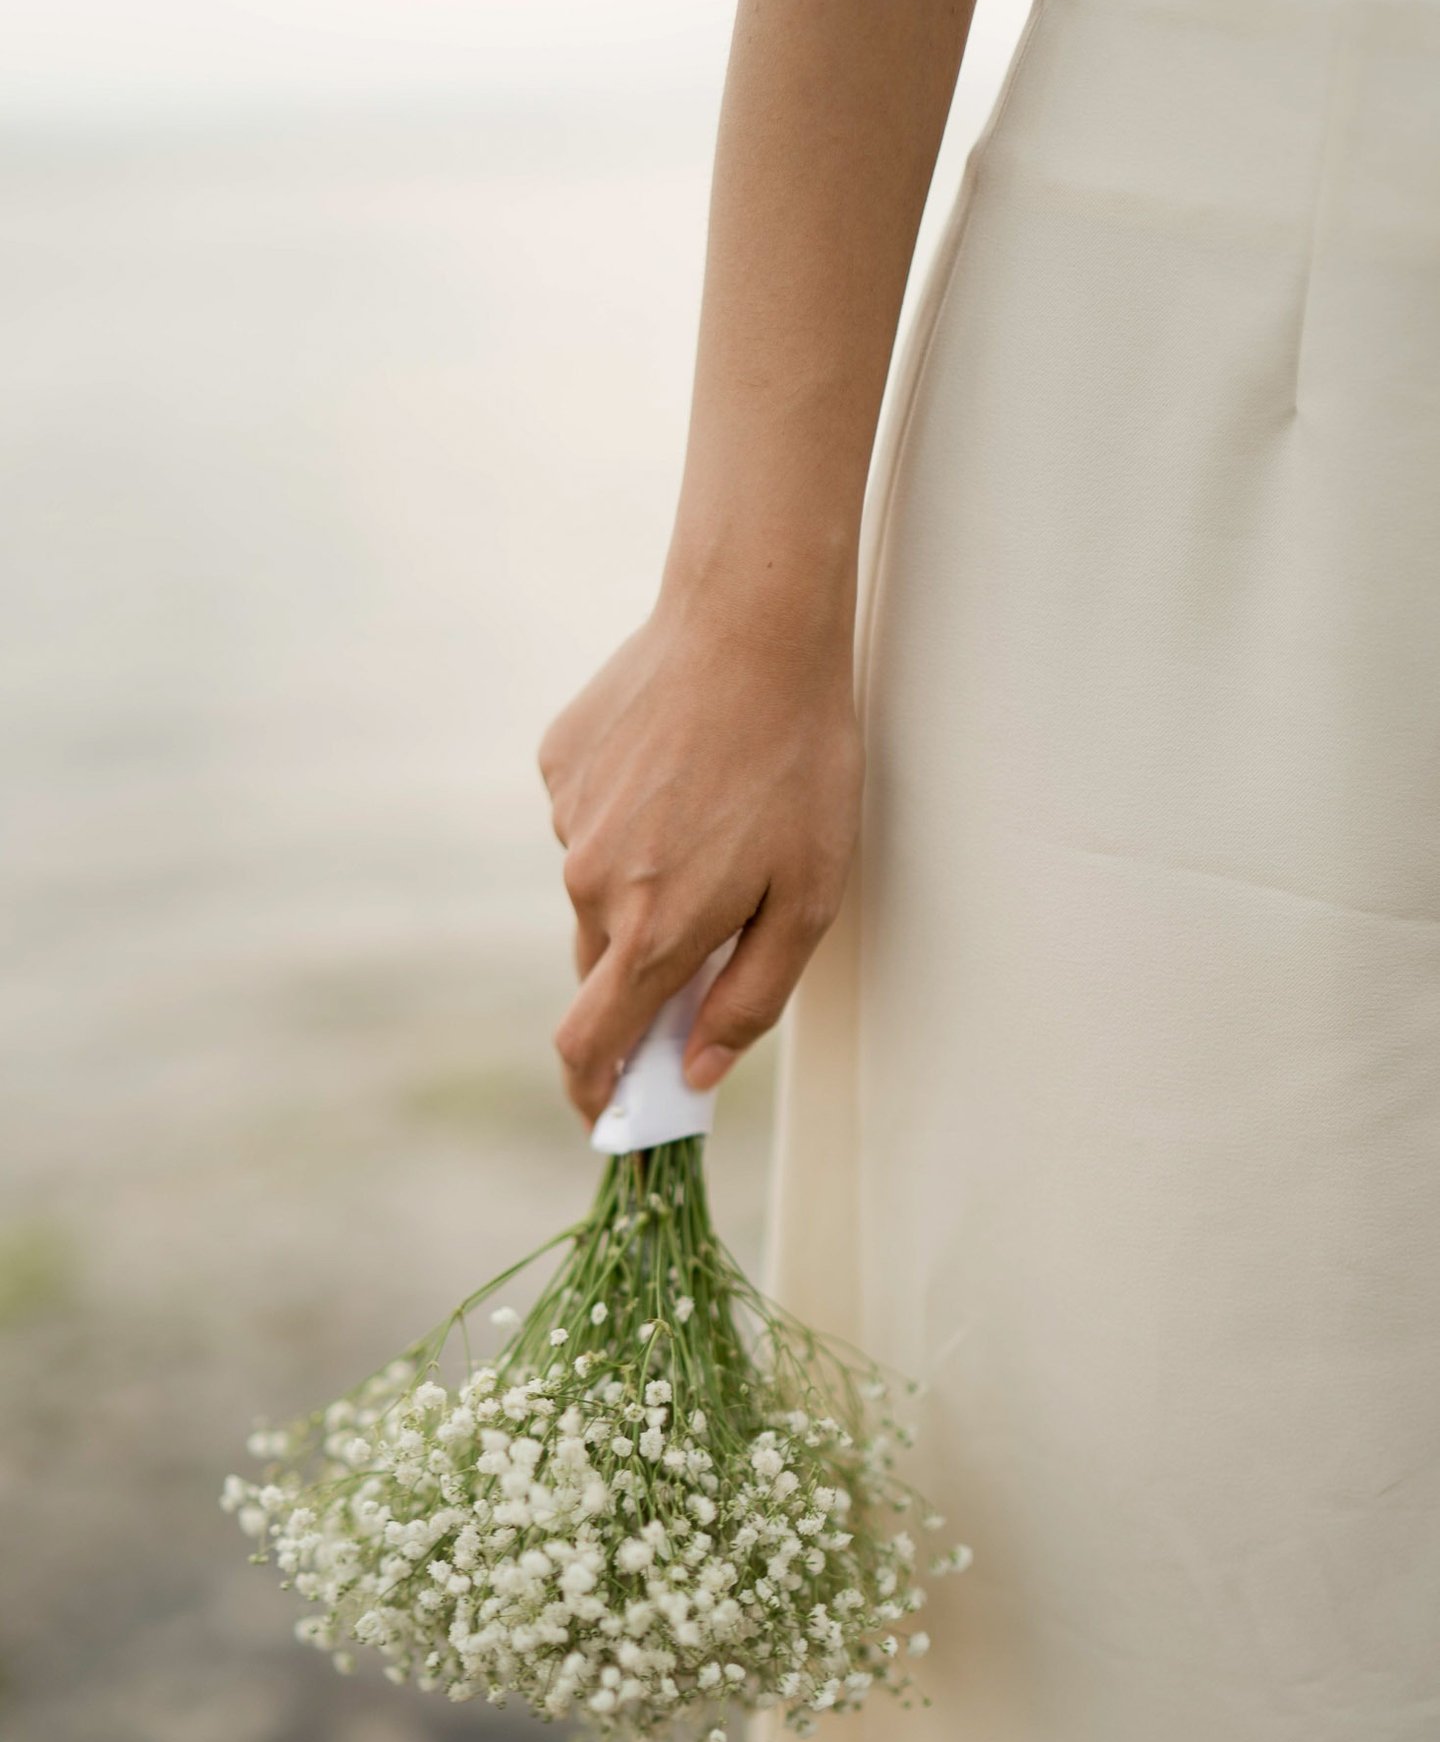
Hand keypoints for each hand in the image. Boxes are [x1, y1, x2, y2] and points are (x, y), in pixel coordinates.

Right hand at [537, 580, 862, 1124]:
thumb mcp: (808, 898)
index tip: (604, 1116)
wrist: (750, 624)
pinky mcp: (557, 765)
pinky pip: (589, 821)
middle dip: (644, 972)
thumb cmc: (799, 764)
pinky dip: (629, 818)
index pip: (588, 1046)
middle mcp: (591, 885)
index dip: (591, 1094)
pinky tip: (682, 769)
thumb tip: (697, 1070)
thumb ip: (749, 997)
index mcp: (653, 932)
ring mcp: (566, 821)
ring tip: (716, 817)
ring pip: (597, 890)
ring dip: (644, 884)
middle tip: (716, 929)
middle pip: (600, 967)